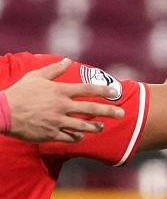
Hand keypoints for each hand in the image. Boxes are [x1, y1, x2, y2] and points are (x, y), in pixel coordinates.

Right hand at [2, 59, 124, 143]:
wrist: (3, 112)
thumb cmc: (19, 92)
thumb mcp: (35, 77)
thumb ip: (53, 70)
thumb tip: (66, 61)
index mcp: (58, 91)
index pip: (85, 89)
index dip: (102, 89)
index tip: (114, 91)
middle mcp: (60, 106)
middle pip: (90, 109)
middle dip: (108, 111)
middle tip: (122, 113)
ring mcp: (57, 121)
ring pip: (83, 126)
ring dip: (94, 127)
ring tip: (101, 126)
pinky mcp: (51, 134)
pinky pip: (70, 138)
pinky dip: (77, 137)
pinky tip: (80, 136)